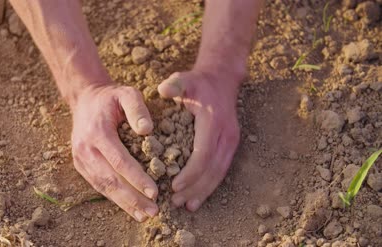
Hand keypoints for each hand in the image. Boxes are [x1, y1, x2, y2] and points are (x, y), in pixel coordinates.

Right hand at [70, 84, 158, 221]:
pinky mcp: (81, 165)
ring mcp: (81, 159)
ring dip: (125, 204)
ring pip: (104, 187)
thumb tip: (147, 130)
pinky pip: (99, 185)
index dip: (137, 178)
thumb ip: (137, 108)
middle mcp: (85, 149)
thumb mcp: (126, 93)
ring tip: (144, 216)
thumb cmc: (111, 98)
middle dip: (133, 198)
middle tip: (153, 212)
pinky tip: (131, 209)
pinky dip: (115, 199)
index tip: (155, 192)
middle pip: (111, 179)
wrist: (85, 100)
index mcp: (97, 132)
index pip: (119, 160)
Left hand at [158, 70, 240, 210]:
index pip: (203, 153)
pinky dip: (210, 185)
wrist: (222, 80)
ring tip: (186, 206)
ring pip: (219, 172)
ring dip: (203, 191)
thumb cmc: (197, 83)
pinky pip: (221, 169)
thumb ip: (174, 85)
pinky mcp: (230, 145)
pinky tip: (198, 198)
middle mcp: (226, 134)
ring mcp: (231, 141)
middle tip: (175, 202)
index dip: (190, 172)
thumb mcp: (184, 79)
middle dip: (194, 188)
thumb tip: (163, 90)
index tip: (173, 185)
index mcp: (213, 121)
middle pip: (212, 169)